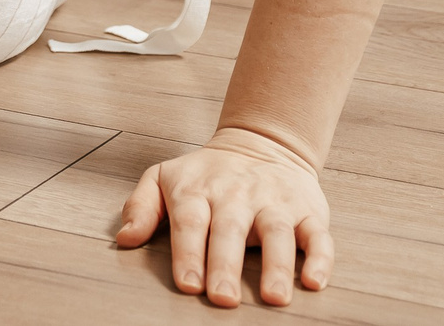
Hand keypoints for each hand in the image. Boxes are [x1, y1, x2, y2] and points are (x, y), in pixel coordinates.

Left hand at [119, 128, 332, 306]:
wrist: (261, 143)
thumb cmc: (206, 174)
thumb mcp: (163, 177)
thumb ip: (141, 206)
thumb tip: (123, 239)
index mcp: (197, 189)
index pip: (190, 221)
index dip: (188, 252)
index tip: (188, 284)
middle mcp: (237, 195)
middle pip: (230, 230)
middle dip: (226, 266)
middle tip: (223, 299)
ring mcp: (274, 202)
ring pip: (278, 233)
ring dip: (277, 266)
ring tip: (273, 297)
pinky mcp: (308, 211)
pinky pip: (318, 235)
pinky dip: (320, 258)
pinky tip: (314, 281)